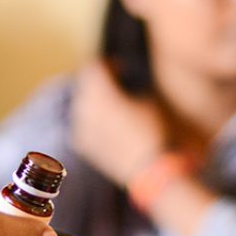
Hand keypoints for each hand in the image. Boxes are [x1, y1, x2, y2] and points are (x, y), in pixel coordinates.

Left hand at [71, 60, 166, 185]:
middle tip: (118, 87)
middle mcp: (85, 108)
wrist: (151, 171)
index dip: (108, 65)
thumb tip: (126, 81)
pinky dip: (92, 122)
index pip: (94, 67)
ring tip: (114, 108)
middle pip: (86, 86)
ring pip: (82, 106)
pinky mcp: (83, 146)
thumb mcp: (149, 99)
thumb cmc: (154, 131)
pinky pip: (83, 125)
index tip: (120, 68)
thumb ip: (131, 85)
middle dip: (100, 83)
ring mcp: (81, 129)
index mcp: (101, 93)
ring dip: (95, 102)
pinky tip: (109, 128)